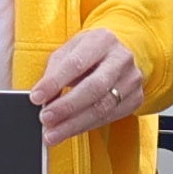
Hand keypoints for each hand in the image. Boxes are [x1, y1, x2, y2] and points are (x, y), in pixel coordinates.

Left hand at [32, 25, 147, 143]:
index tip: (36, 98)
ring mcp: (131, 80)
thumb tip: (41, 98)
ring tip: (53, 133)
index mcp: (102, 40)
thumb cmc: (89, 53)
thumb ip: (54, 72)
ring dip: (74, 124)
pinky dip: (85, 126)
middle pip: (94, 88)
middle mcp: (121, 59)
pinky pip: (109, 117)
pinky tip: (70, 130)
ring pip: (102, 108)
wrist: (119, 54)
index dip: (54, 82)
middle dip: (67, 107)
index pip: (76, 63)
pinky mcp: (136, 98)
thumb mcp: (69, 51)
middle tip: (46, 119)